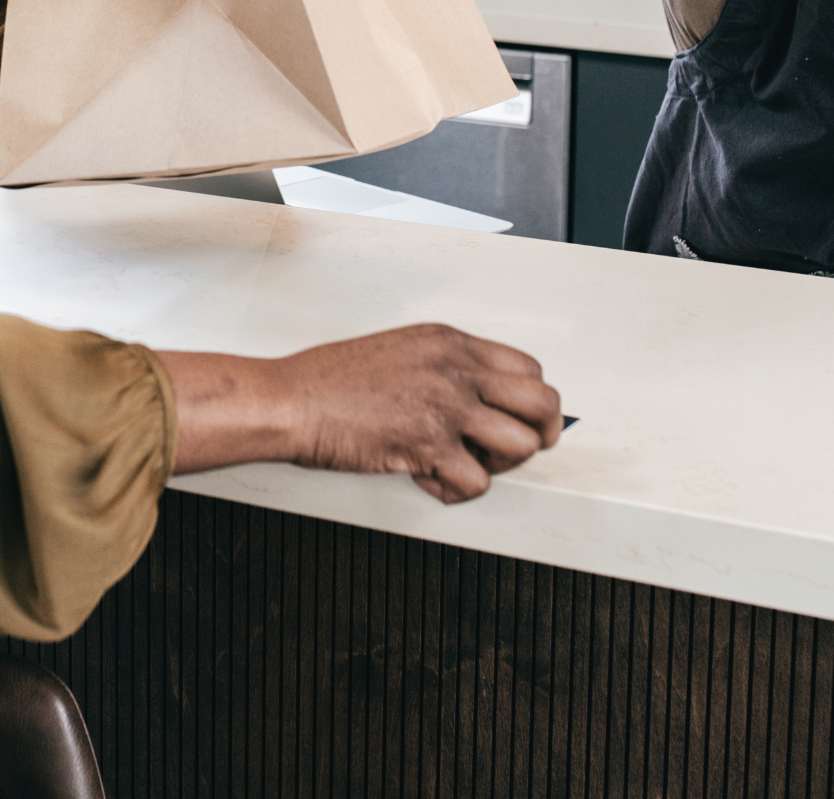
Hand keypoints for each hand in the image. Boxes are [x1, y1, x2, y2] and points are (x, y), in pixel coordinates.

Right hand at [160, 323, 564, 503]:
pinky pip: (477, 483)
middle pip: (543, 403)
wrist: (289, 399)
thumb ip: (443, 366)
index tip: (516, 421)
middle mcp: (456, 369)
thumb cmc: (329, 380)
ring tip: (462, 465)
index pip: (529, 368)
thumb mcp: (399, 350)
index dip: (530, 403)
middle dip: (537, 436)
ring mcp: (446, 405)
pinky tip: (428, 479)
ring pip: (523, 445)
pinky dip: (455, 492)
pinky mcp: (429, 443)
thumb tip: (475, 397)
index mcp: (450, 342)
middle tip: (508, 452)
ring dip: (497, 466)